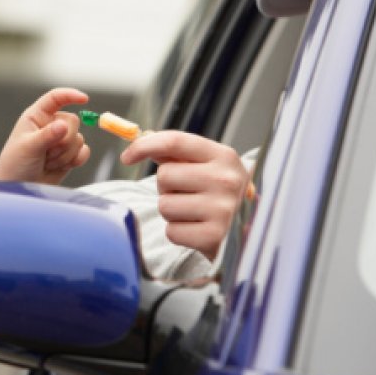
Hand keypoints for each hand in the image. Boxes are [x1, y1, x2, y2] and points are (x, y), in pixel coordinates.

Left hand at [0, 88, 90, 184]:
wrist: (20, 189)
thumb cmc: (15, 165)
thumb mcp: (28, 148)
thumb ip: (46, 135)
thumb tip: (64, 125)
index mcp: (36, 116)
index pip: (55, 98)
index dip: (70, 95)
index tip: (84, 99)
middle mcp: (50, 125)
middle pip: (73, 121)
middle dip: (63, 141)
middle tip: (46, 153)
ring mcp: (60, 140)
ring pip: (79, 139)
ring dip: (65, 155)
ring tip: (47, 163)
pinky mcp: (69, 155)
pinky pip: (84, 151)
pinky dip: (75, 160)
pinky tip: (60, 167)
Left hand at [120, 131, 248, 259]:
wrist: (248, 231)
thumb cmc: (217, 194)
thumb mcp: (205, 167)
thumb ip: (173, 152)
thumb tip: (140, 137)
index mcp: (224, 156)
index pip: (174, 141)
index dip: (144, 146)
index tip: (127, 156)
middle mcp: (227, 180)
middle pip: (164, 176)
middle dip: (167, 187)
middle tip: (187, 194)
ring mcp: (223, 209)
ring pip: (165, 205)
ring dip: (172, 212)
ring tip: (193, 213)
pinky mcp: (214, 237)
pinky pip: (172, 231)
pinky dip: (178, 233)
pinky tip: (196, 229)